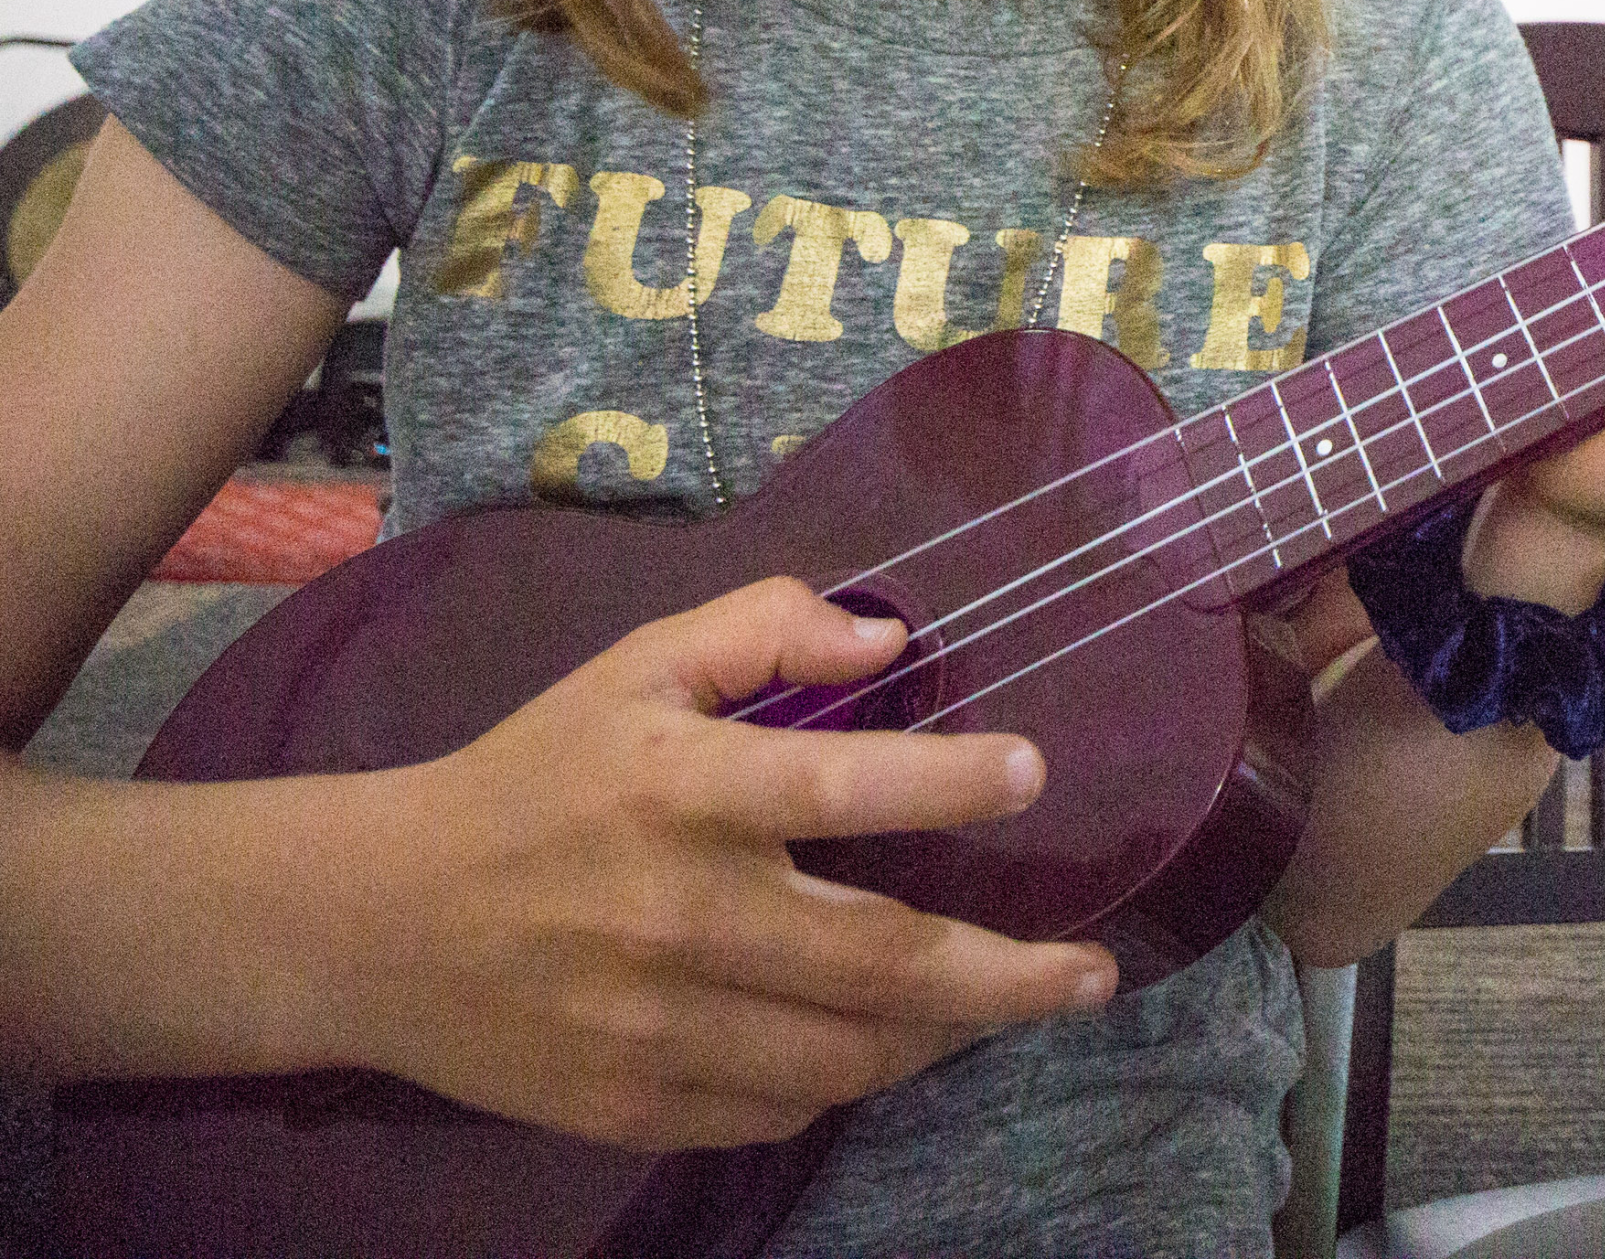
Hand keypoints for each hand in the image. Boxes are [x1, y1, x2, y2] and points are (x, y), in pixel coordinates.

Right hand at [343, 578, 1116, 1149]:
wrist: (383, 923)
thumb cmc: (538, 772)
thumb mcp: (640, 666)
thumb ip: (766, 626)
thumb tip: (891, 642)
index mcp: (680, 791)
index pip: (836, 786)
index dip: (946, 781)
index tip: (1032, 771)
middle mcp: (677, 915)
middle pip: (877, 960)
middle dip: (1008, 974)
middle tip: (1092, 972)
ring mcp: (657, 1028)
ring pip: (850, 1054)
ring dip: (951, 1033)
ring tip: (1014, 1002)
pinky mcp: (637, 1106)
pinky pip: (785, 1106)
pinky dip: (855, 1075)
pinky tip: (894, 1039)